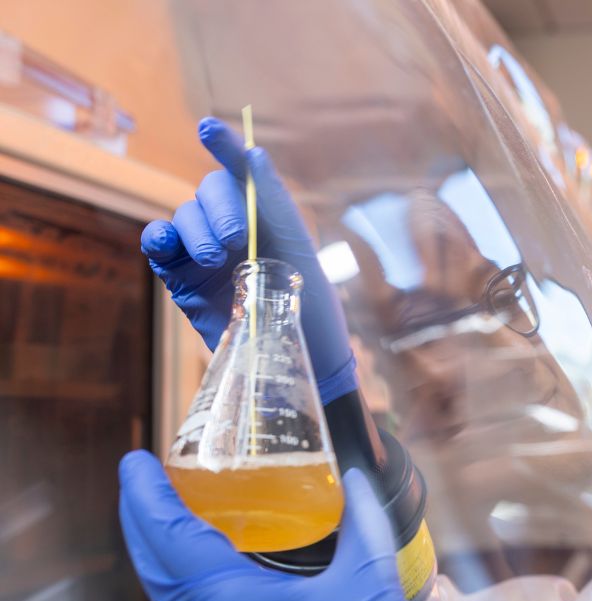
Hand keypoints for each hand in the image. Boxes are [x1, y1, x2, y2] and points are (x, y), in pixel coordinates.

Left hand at [119, 450, 439, 600]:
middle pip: (152, 568)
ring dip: (163, 556)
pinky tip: (208, 574)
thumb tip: (351, 475)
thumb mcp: (371, 582)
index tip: (137, 461)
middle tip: (149, 480)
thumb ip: (361, 519)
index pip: (166, 536)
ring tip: (177, 518)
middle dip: (144, 520)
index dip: (144, 493)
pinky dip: (184, 591)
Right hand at [141, 117, 355, 402]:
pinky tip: (165, 242)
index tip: (210, 129)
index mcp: (264, 213)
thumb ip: (276, 204)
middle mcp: (231, 226)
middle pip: (208, 192)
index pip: (240, 171)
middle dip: (221, 208)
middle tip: (237, 238)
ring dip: (196, 229)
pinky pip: (160, 247)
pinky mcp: (182, 278)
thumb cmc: (311, 303)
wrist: (303, 356)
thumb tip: (257, 154)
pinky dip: (157, 238)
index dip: (226, 147)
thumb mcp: (301, 250)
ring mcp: (203, 251)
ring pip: (184, 218)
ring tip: (216, 257)